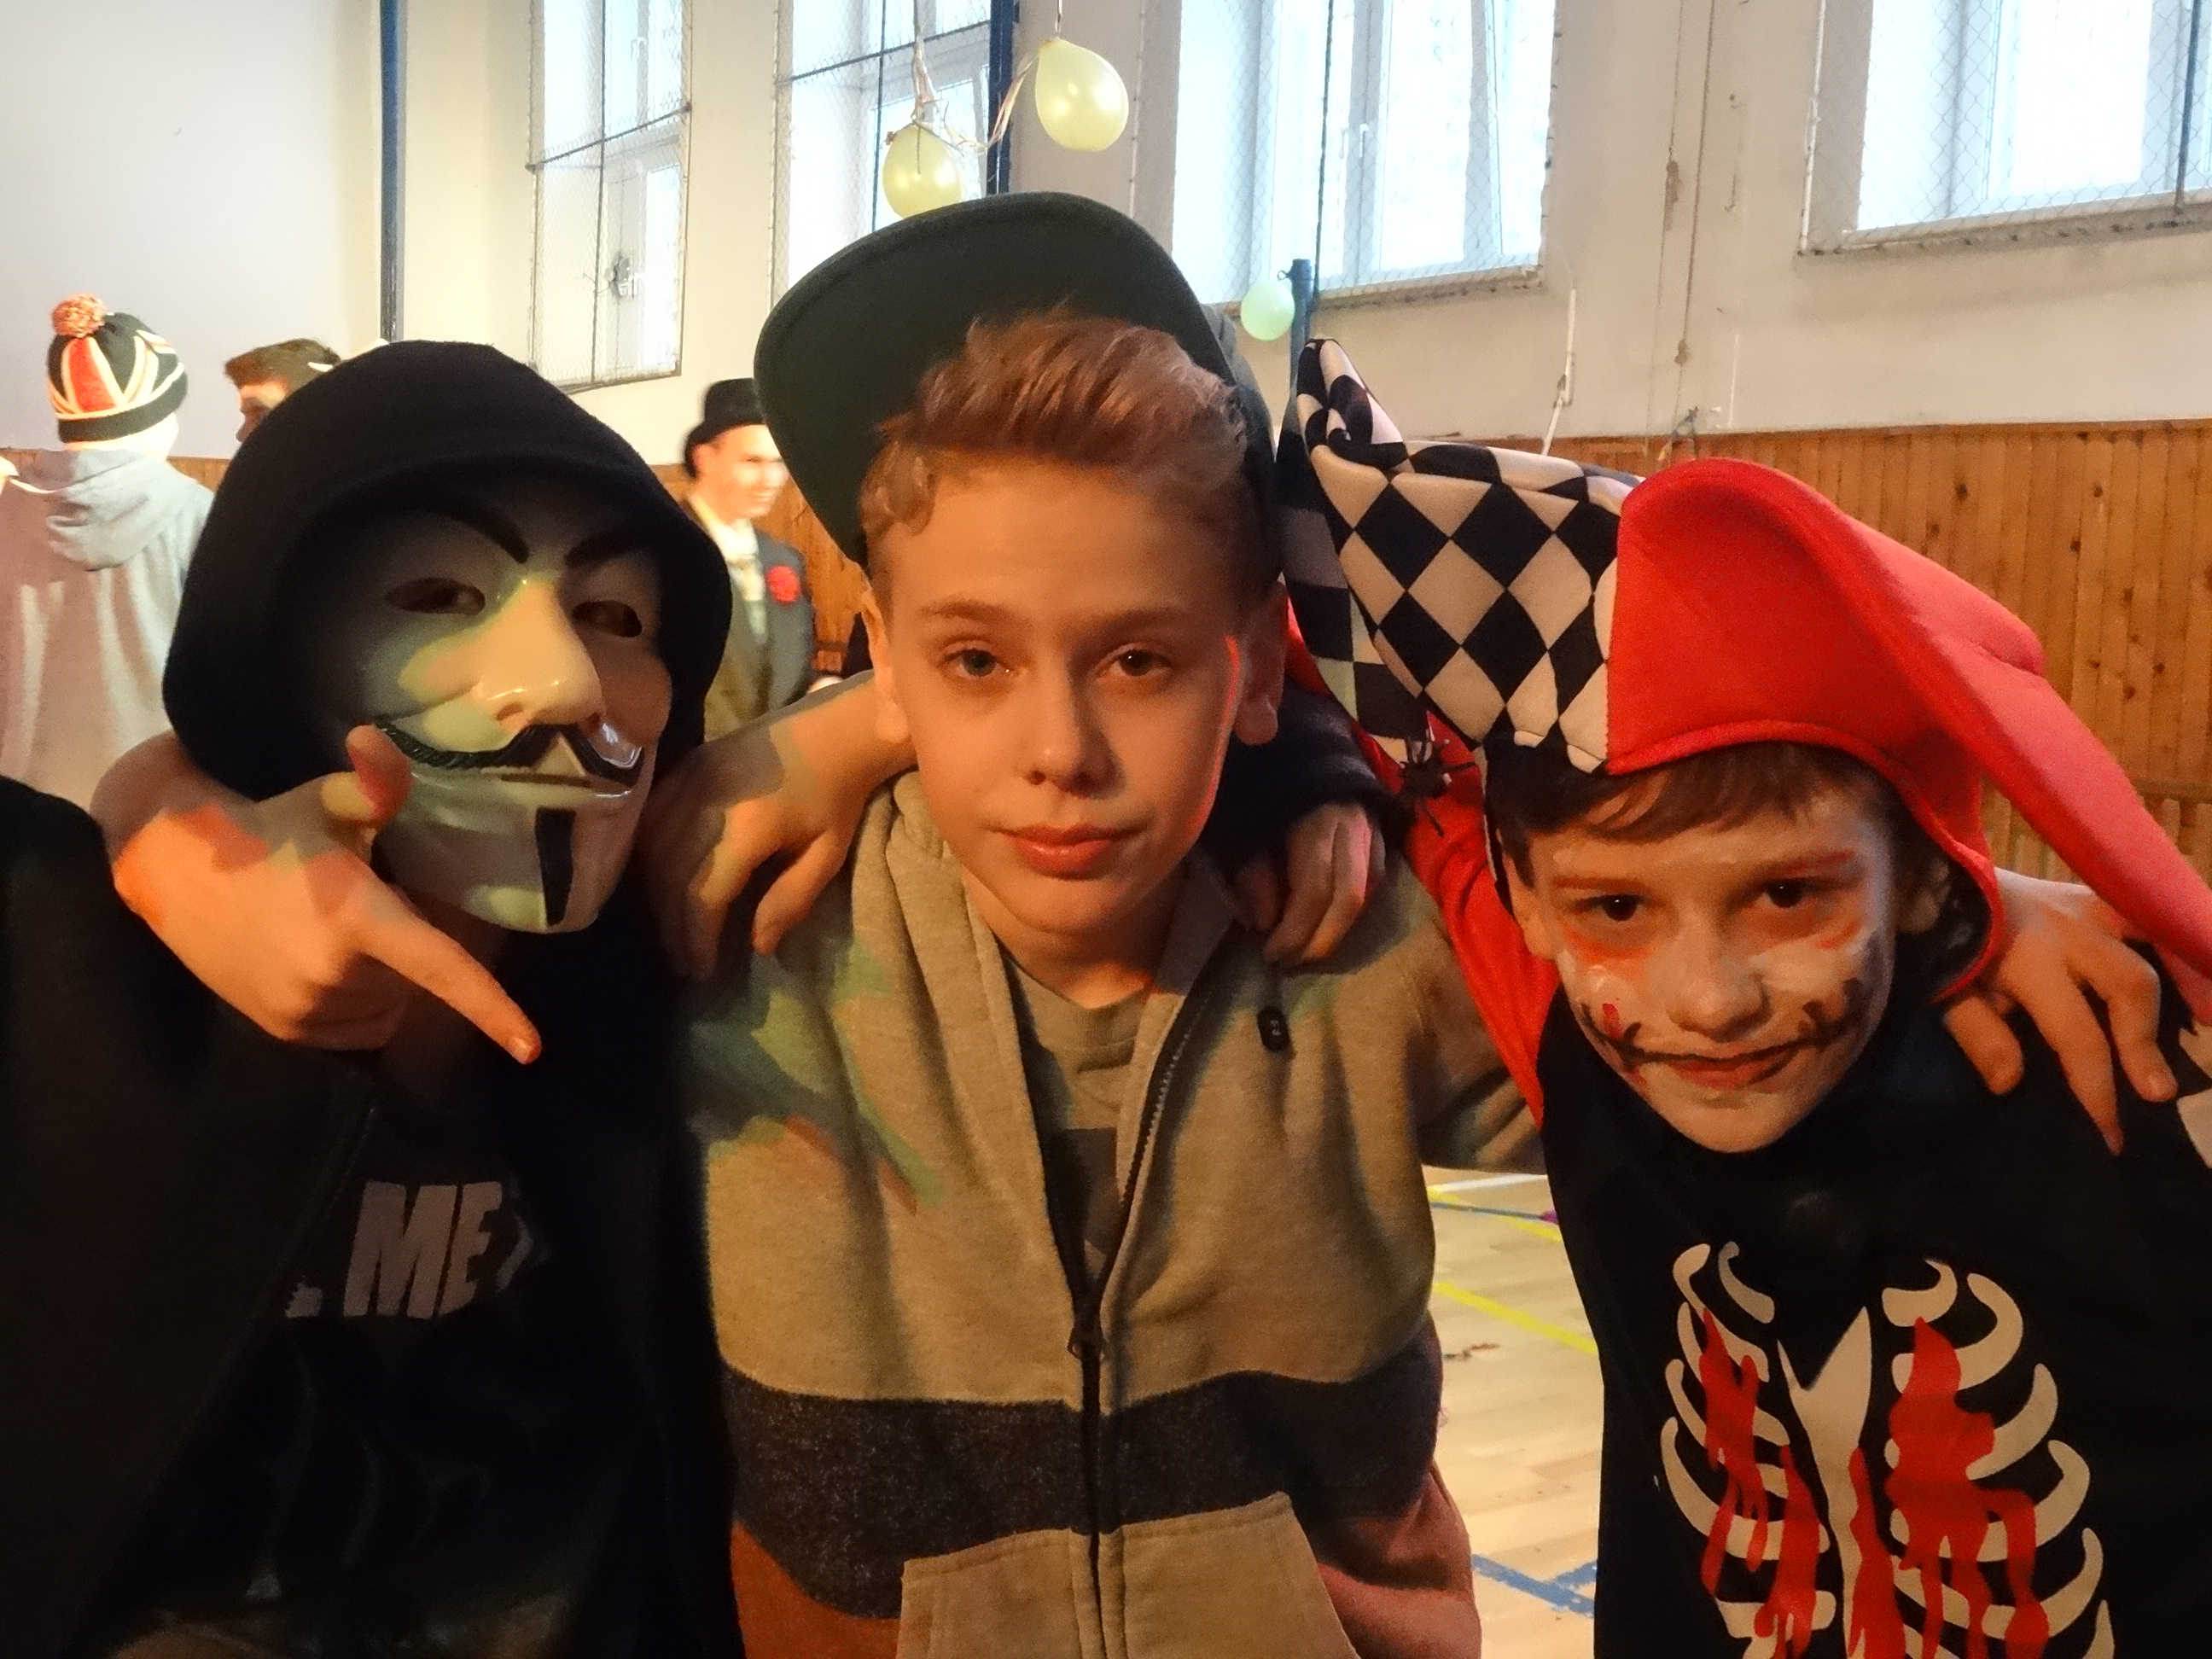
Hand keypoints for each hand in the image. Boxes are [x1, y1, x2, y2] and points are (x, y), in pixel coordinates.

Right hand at [101, 728, 539, 1059]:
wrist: (172, 870)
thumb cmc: (266, 830)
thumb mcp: (323, 801)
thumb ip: (371, 783)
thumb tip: (379, 741)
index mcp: (356, 918)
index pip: (440, 970)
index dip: (491, 1011)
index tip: (530, 1049)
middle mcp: (333, 975)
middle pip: (417, 982)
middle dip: (416, 951)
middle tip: (385, 907)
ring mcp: (305, 1008)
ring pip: (389, 1008)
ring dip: (388, 981)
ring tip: (346, 933)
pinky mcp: (284, 1029)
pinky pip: (354, 1029)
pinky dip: (360, 1002)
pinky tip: (331, 960)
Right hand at [641, 675, 909, 976]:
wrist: (835, 729)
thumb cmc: (836, 796)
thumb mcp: (827, 855)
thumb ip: (790, 901)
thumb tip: (756, 947)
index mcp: (750, 824)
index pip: (703, 893)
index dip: (695, 936)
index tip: (701, 970)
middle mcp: (710, 799)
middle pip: (670, 874)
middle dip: (672, 925)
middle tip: (681, 959)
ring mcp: (692, 776)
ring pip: (651, 847)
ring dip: (655, 894)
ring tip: (670, 928)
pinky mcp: (685, 764)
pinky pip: (650, 815)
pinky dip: (646, 853)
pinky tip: (656, 881)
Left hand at [1230, 800, 1387, 963]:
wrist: (1300, 751)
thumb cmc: (1264, 791)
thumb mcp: (1247, 827)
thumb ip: (1256, 873)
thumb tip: (1265, 924)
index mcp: (1317, 822)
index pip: (1314, 889)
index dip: (1295, 929)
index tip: (1271, 954)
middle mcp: (1352, 828)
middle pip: (1349, 898)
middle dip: (1322, 940)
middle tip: (1293, 963)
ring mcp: (1372, 832)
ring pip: (1366, 895)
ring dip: (1338, 930)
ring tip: (1308, 950)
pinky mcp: (1380, 838)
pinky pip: (1373, 884)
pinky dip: (1351, 911)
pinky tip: (1328, 925)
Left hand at [1943, 869, 2173, 1151]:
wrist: (1937, 880)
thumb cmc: (1944, 945)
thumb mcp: (1946, 992)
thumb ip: (1979, 1035)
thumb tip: (2011, 1083)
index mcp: (2028, 958)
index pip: (2077, 1034)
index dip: (2097, 1088)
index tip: (2110, 1134)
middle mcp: (2069, 930)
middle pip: (2131, 985)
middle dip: (2145, 1042)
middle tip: (2157, 1093)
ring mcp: (2089, 906)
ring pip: (2155, 943)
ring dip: (2189, 984)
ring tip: (2207, 1023)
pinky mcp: (2098, 895)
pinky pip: (2149, 920)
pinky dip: (2179, 947)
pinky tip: (2199, 978)